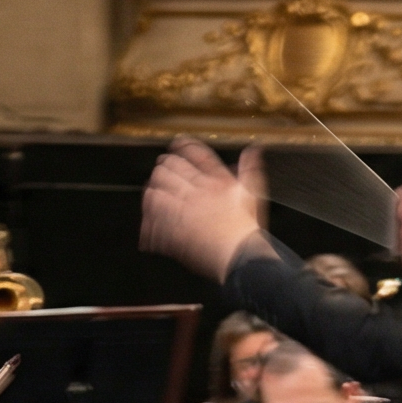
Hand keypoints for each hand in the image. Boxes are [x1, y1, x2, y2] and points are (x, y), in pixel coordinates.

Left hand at [140, 139, 269, 281]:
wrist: (242, 257)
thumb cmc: (248, 230)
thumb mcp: (254, 194)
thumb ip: (250, 169)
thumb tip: (253, 149)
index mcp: (217, 180)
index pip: (196, 153)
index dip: (182, 145)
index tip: (175, 145)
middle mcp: (198, 190)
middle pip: (170, 166)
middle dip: (163, 166)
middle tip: (161, 170)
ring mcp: (184, 208)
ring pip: (156, 187)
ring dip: (152, 188)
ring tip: (153, 192)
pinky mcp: (173, 228)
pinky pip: (151, 215)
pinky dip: (148, 216)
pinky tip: (149, 220)